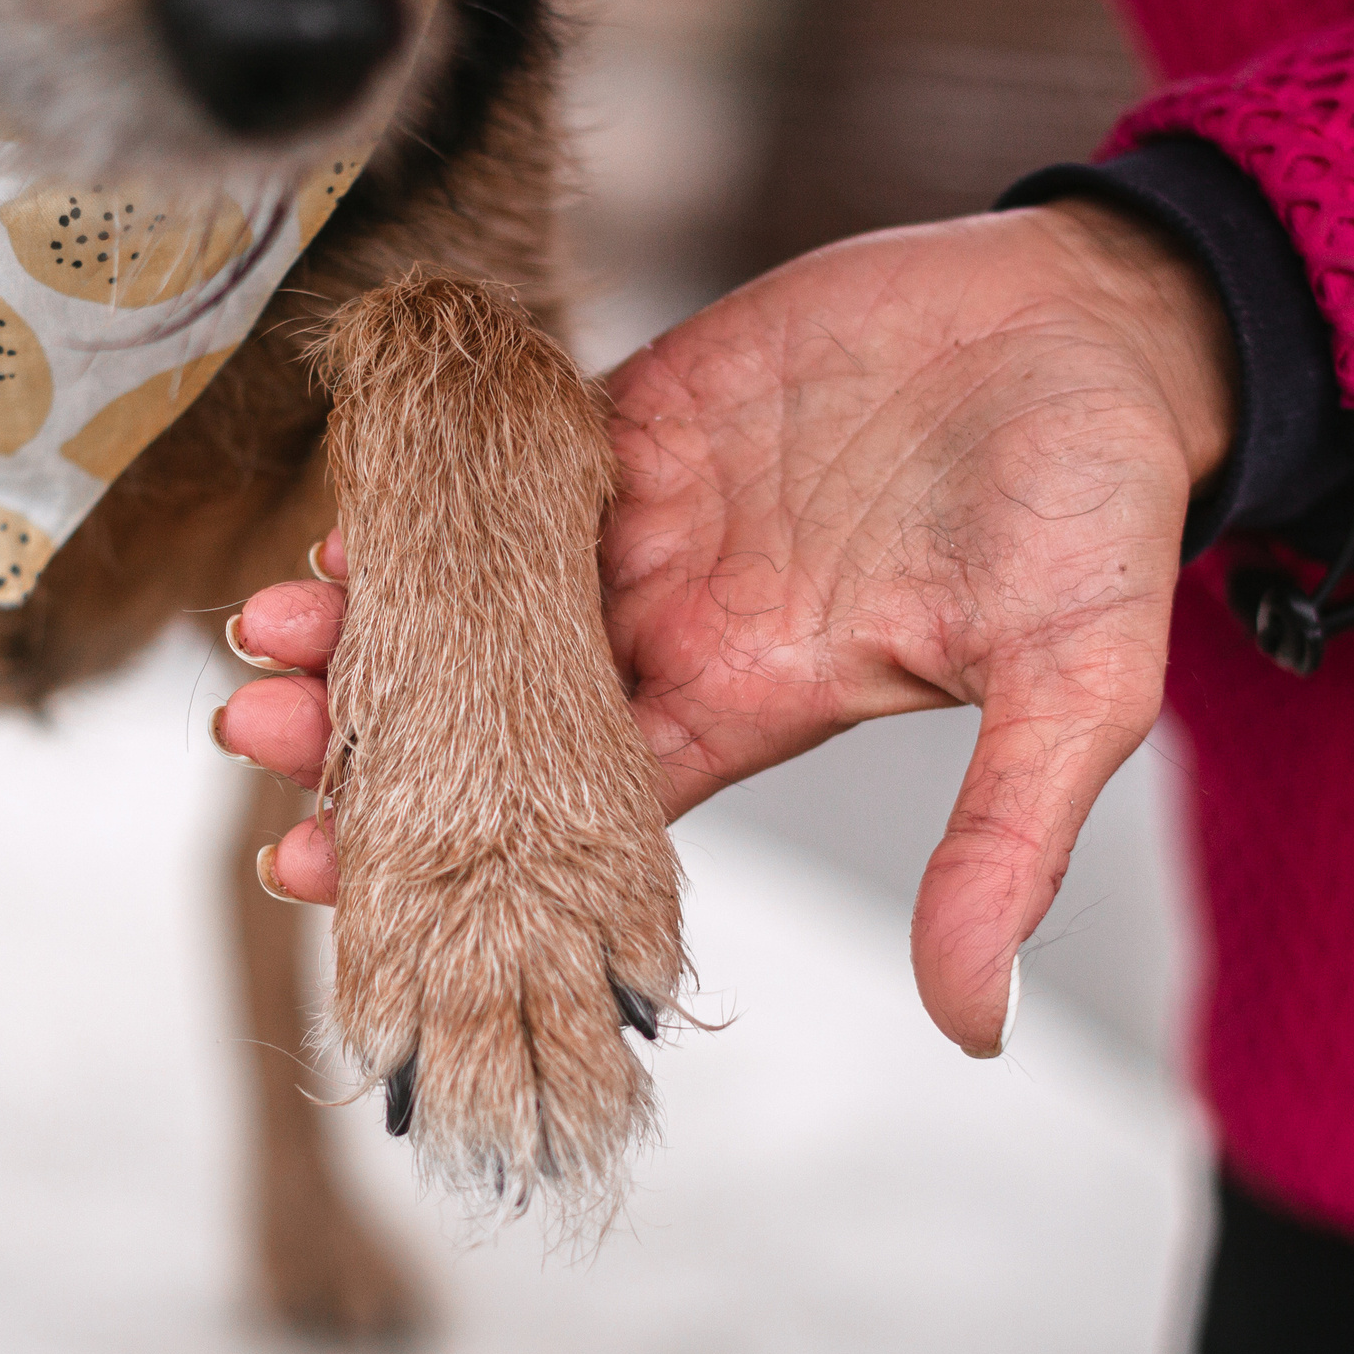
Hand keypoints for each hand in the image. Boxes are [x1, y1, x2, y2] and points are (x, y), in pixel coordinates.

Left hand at [221, 199, 1235, 1055]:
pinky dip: (430, 490)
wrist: (1102, 327)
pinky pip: (509, 463)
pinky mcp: (646, 409)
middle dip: (371, 731)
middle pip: (490, 705)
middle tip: (251, 742)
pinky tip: (348, 516)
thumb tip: (974, 1026)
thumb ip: (1004, 844)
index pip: (569, 812)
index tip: (331, 882)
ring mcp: (654, 517)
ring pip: (476, 587)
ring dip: (374, 615)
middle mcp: (681, 624)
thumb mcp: (1074, 685)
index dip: (453, 850)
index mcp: (753, 703)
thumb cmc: (1101, 507)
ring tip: (264, 637)